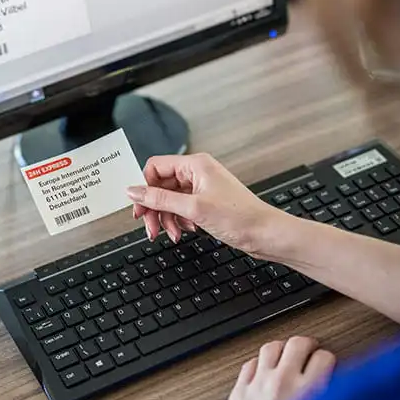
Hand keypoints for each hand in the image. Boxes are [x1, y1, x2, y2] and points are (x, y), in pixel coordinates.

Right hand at [126, 153, 284, 253]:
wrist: (265, 234)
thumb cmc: (241, 217)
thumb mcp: (193, 208)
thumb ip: (159, 199)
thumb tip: (134, 191)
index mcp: (195, 165)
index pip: (155, 167)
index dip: (144, 187)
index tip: (139, 207)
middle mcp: (197, 173)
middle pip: (160, 186)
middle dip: (154, 208)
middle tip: (150, 227)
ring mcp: (201, 188)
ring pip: (169, 199)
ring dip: (166, 218)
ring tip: (171, 233)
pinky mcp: (205, 202)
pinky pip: (180, 208)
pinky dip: (178, 221)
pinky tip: (184, 230)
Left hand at [225, 337, 336, 399]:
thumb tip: (340, 397)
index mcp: (308, 393)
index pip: (324, 358)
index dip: (328, 359)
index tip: (327, 363)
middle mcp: (282, 383)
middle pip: (297, 344)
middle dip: (307, 345)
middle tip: (310, 349)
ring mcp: (258, 385)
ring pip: (270, 348)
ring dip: (281, 348)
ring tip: (286, 353)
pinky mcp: (238, 391)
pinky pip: (248, 365)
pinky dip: (258, 363)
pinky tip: (263, 368)